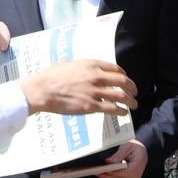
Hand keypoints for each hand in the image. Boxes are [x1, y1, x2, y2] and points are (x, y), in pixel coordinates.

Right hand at [21, 60, 137, 115]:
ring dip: (130, 101)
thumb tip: (88, 70)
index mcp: (91, 65)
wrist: (42, 90)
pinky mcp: (91, 106)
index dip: (124, 75)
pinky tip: (123, 113)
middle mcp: (96, 77)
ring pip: (120, 96)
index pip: (116, 68)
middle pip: (122, 81)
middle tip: (135, 92)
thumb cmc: (51, 77)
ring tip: (134, 104)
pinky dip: (120, 111)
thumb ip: (82, 67)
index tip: (125, 79)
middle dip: (132, 87)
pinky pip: (111, 108)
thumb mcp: (69, 64)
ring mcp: (95, 92)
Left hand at [94, 140, 146, 177]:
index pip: (124, 172)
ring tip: (94, 170)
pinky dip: (107, 176)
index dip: (113, 170)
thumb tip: (108, 161)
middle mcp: (135, 176)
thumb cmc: (135, 147)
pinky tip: (100, 171)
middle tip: (94, 169)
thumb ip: (119, 154)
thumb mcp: (128, 146)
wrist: (140, 151)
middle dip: (106, 174)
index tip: (102, 168)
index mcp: (138, 166)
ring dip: (105, 176)